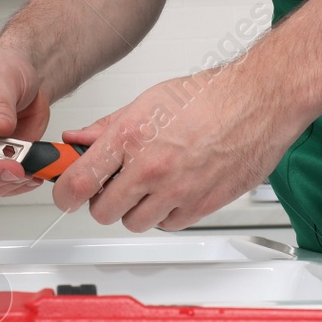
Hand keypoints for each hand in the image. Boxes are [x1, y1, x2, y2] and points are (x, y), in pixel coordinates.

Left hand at [52, 62, 309, 231]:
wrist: (258, 101)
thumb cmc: (209, 96)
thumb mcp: (146, 101)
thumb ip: (106, 127)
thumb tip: (77, 140)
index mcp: (130, 138)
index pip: (78, 182)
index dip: (64, 194)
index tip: (64, 194)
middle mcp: (150, 168)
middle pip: (103, 212)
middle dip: (102, 201)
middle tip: (110, 186)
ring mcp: (176, 191)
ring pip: (134, 223)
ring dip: (134, 209)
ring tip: (146, 185)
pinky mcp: (201, 206)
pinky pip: (167, 225)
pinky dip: (165, 214)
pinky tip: (171, 191)